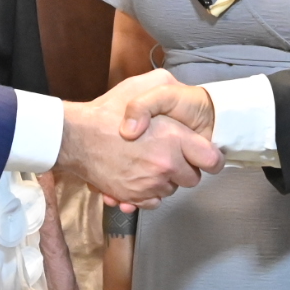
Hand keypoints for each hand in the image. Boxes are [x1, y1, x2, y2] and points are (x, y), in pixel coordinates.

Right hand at [56, 70, 221, 205]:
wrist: (77, 137)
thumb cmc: (107, 112)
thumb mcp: (142, 87)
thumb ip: (167, 88)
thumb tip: (183, 94)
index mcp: (174, 140)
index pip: (211, 160)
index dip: (210, 158)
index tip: (204, 155)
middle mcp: (166, 166)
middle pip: (193, 178)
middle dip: (184, 168)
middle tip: (169, 154)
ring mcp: (150, 184)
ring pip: (171, 190)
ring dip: (165, 179)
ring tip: (149, 161)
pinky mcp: (134, 196)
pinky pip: (153, 201)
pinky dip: (148, 192)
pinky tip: (138, 176)